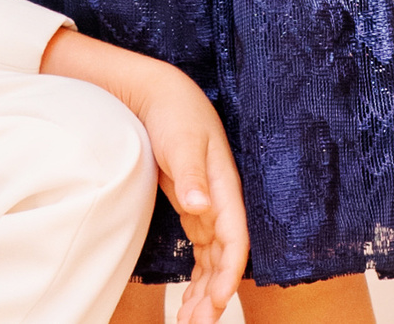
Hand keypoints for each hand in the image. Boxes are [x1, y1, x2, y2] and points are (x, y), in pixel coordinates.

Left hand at [39, 32, 247, 321]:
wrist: (158, 92)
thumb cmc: (174, 113)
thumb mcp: (181, 140)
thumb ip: (190, 174)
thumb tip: (201, 206)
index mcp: (225, 187)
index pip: (235, 240)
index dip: (229, 273)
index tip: (217, 301)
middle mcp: (220, 201)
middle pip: (225, 258)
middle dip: (215, 295)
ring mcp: (207, 205)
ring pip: (212, 259)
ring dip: (205, 292)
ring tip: (191, 322)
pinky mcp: (192, 206)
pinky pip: (201, 251)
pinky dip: (197, 275)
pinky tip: (189, 299)